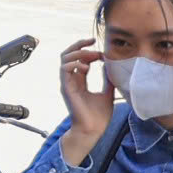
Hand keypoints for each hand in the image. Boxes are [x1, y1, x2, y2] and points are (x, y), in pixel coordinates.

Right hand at [57, 37, 114, 161]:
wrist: (93, 130)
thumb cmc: (99, 116)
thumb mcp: (107, 92)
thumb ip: (106, 79)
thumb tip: (108, 66)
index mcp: (80, 81)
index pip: (79, 59)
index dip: (89, 51)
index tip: (102, 53)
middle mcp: (72, 80)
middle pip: (68, 55)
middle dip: (79, 45)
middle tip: (92, 42)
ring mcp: (67, 84)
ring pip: (64, 59)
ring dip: (77, 53)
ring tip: (91, 56)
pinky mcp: (66, 88)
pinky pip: (64, 70)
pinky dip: (74, 64)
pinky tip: (86, 67)